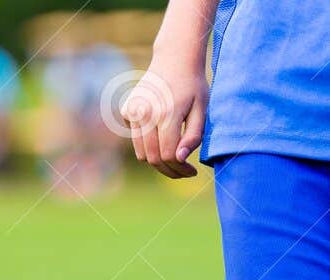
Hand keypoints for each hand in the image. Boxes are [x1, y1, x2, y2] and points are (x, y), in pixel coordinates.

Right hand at [123, 55, 208, 178]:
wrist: (174, 58)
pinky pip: (136, 139)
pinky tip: (162, 136)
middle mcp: (146, 113)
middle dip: (170, 170)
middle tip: (184, 172)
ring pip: (142, 153)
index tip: (192, 172)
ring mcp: (133, 111)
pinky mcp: (127, 110)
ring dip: (158, 162)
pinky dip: (147, 145)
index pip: (169, 156)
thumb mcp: (202, 110)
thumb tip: (179, 159)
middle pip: (154, 158)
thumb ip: (193, 137)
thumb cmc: (193, 85)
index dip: (181, 170)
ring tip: (174, 159)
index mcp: (167, 114)